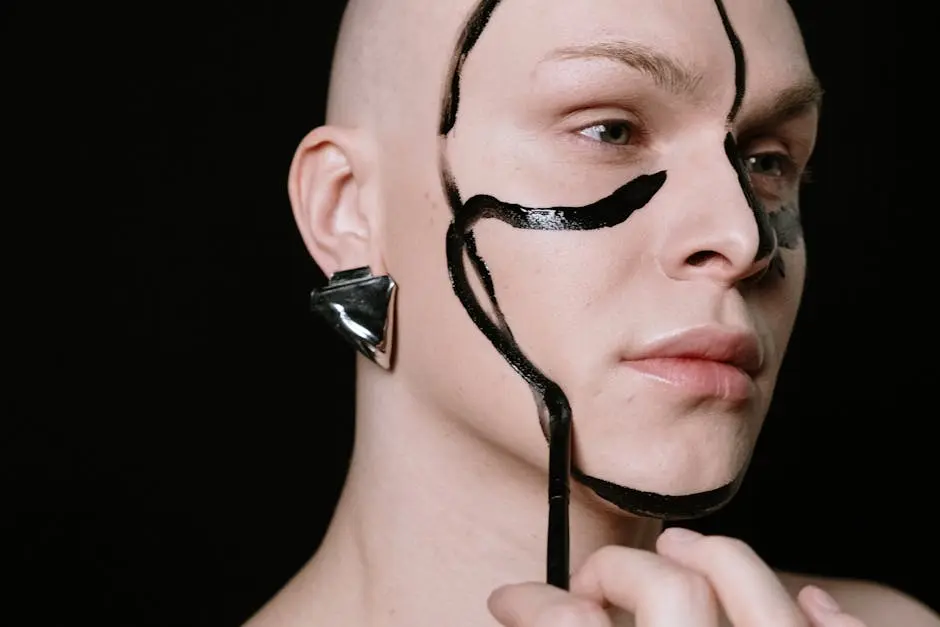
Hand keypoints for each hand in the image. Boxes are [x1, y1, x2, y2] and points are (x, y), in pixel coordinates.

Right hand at [488, 529, 865, 625]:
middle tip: (590, 585)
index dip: (533, 605)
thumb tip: (512, 609)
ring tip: (679, 555)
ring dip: (709, 560)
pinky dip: (818, 613)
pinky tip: (803, 603)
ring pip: (748, 585)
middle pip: (667, 589)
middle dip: (616, 572)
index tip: (511, 600)